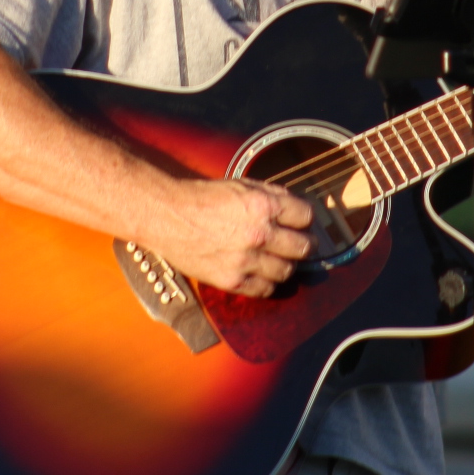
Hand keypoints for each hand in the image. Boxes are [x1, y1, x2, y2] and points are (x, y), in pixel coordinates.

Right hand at [149, 179, 316, 298]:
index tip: (303, 222)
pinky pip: (265, 289)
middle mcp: (259, 233)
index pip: (305, 216)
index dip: (305, 218)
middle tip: (300, 243)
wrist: (168, 216)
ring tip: (279, 258)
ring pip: (287, 271)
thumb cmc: (202, 198)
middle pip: (303, 247)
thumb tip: (295, 206)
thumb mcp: (241, 185)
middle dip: (304, 244)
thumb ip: (271, 195)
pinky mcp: (232, 280)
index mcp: (263, 205)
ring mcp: (246, 260)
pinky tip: (262, 272)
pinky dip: (267, 282)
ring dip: (287, 265)